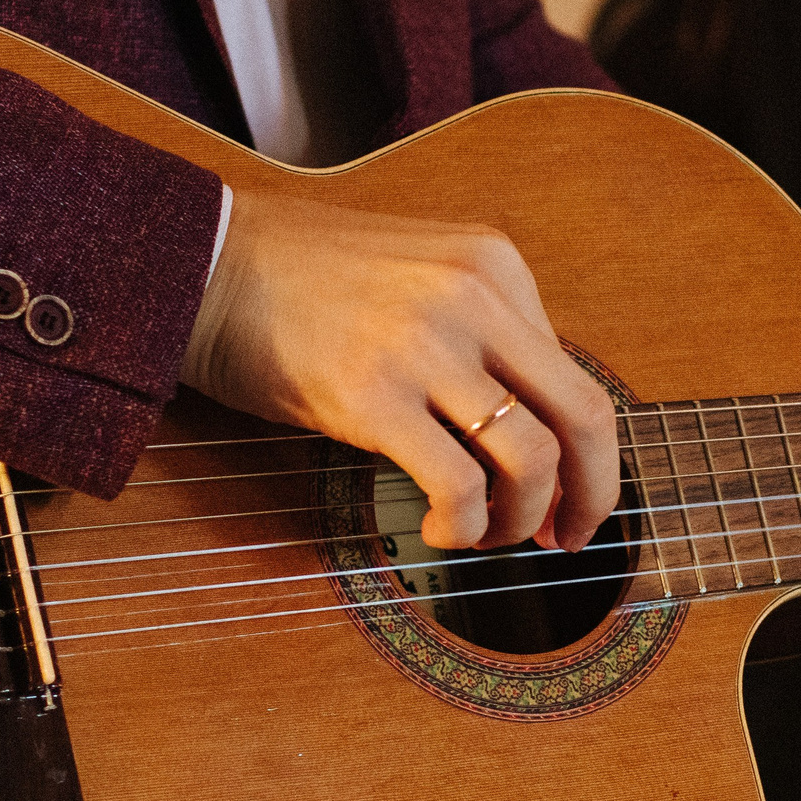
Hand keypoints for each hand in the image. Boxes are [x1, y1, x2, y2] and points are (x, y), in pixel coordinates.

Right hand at [181, 189, 619, 551]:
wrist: (206, 262)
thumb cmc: (305, 282)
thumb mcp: (422, 278)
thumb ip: (485, 338)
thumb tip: (537, 444)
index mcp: (494, 266)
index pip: (576, 376)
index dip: (588, 456)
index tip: (570, 499)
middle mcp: (474, 297)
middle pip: (585, 417)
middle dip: (593, 495)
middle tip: (567, 537)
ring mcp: (426, 344)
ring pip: (533, 458)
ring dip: (521, 519)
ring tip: (485, 535)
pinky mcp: (373, 396)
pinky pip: (458, 485)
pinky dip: (463, 527)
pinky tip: (437, 530)